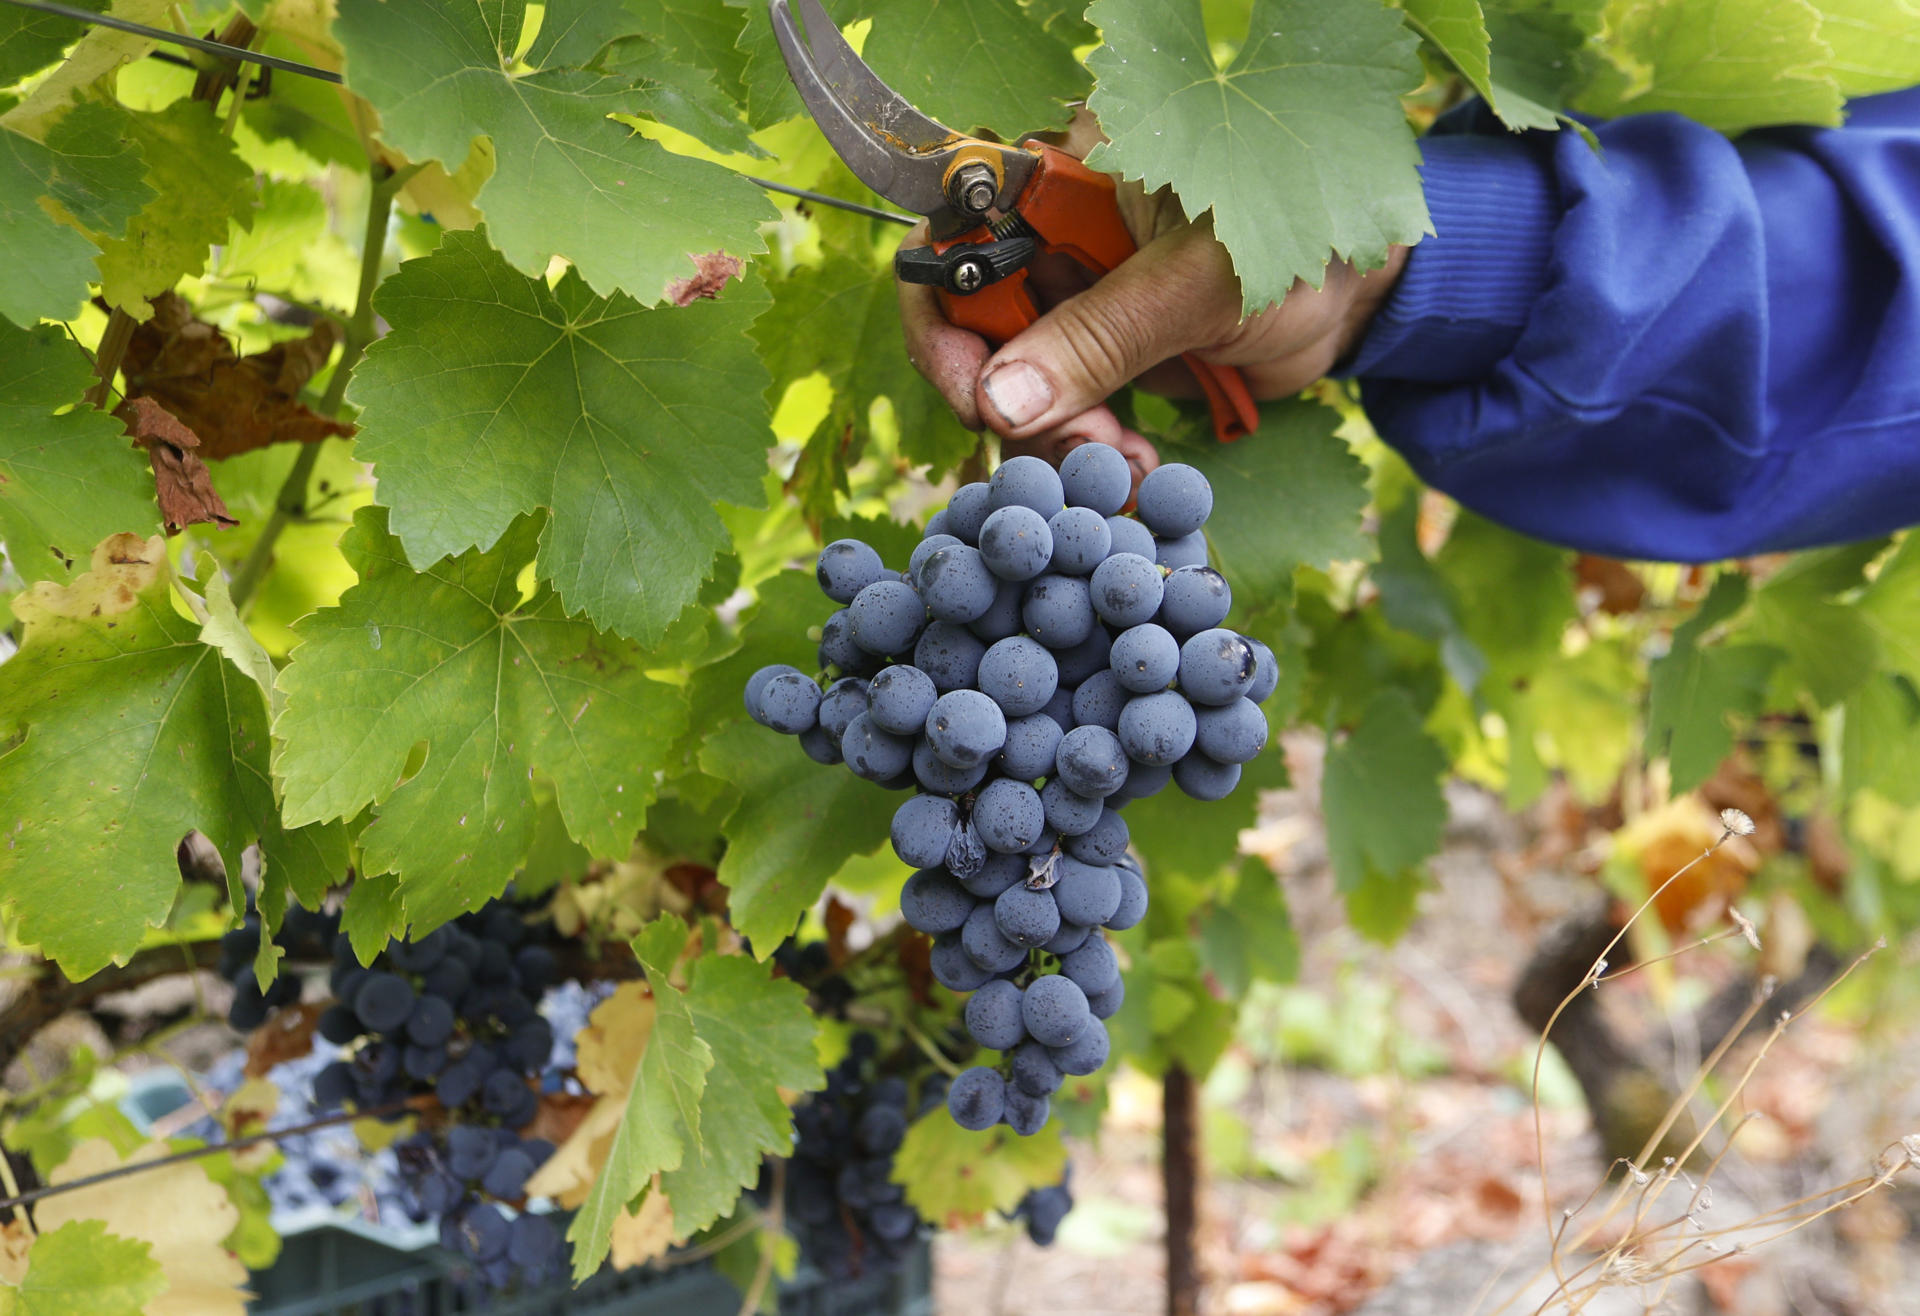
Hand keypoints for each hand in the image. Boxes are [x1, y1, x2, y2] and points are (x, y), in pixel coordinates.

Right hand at [896, 115, 1405, 486]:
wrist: (1361, 292)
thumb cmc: (1299, 241)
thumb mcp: (1199, 285)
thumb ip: (1102, 337)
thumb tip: (1001, 403)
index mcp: (1061, 176)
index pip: (953, 238)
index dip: (944, 322)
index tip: (977, 400)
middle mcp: (1050, 234)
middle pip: (977, 327)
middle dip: (1017, 404)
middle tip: (1080, 452)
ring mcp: (1073, 299)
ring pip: (1015, 384)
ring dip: (1058, 440)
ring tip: (1122, 465)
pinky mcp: (1100, 353)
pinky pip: (1061, 412)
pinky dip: (1088, 451)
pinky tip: (1132, 468)